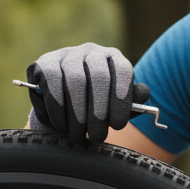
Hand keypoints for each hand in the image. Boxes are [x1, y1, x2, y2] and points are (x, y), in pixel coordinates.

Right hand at [26, 43, 148, 144]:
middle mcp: (92, 51)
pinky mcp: (45, 62)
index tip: (118, 124)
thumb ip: (131, 102)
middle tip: (98, 136)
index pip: (123, 71)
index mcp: (114, 58)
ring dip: (78, 114)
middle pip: (99, 77)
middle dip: (99, 112)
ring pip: (75, 81)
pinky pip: (52, 82)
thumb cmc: (94, 106)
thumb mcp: (115, 106)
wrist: (62, 105)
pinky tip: (62, 125)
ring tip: (80, 136)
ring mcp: (68, 54)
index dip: (122, 98)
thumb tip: (144, 93)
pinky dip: (58, 107)